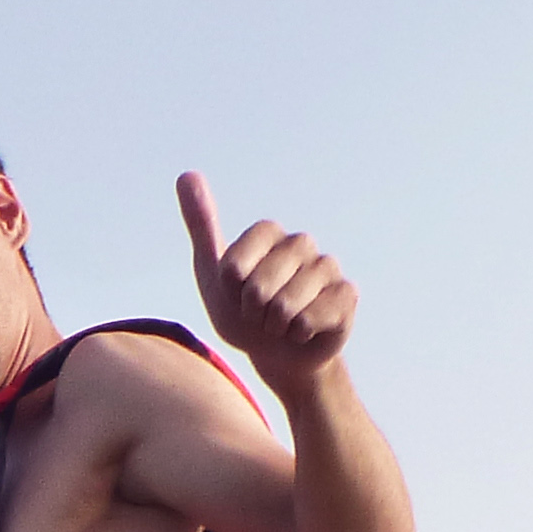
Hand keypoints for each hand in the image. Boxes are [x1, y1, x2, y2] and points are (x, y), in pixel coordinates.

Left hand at [183, 173, 357, 393]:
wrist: (278, 357)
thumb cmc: (243, 315)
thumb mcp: (213, 274)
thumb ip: (202, 225)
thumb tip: (186, 174)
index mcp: (269, 234)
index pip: (235, 264)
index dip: (230, 290)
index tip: (236, 294)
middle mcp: (302, 244)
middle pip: (260, 286)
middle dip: (252, 313)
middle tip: (260, 315)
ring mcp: (328, 268)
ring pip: (286, 305)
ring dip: (275, 327)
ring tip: (280, 325)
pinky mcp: (346, 295)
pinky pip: (312, 319)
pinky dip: (299, 334)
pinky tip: (304, 331)